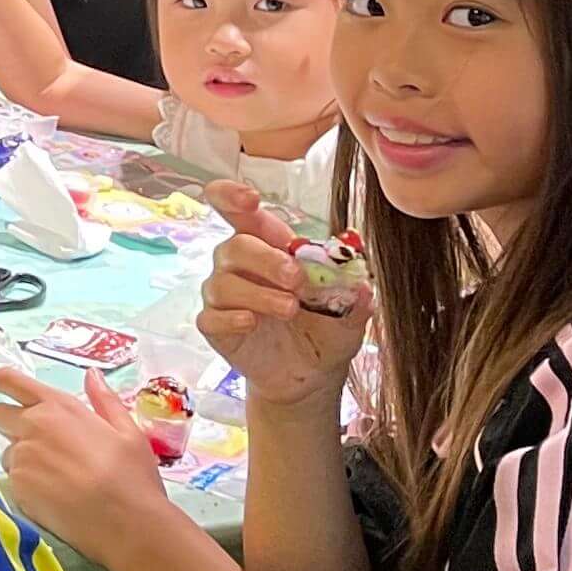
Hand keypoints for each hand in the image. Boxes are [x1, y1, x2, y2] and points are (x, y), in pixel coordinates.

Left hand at [0, 364, 182, 564]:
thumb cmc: (132, 475)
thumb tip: (91, 374)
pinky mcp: (16, 488)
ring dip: (22, 460)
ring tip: (56, 479)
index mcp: (58, 408)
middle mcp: (32, 427)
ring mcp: (21, 458)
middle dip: (8, 423)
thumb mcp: (127, 431)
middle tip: (34, 442)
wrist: (126, 522)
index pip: (13, 382)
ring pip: (7, 453)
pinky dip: (27, 487)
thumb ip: (104, 400)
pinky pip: (13, 482)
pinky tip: (54, 498)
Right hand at [198, 181, 371, 414]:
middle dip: (265, 258)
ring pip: (222, 282)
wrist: (312, 375)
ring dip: (258, 293)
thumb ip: (354, 293)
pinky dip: (231, 318)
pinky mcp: (216, 326)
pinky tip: (252, 323)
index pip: (238, 210)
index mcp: (268, 246)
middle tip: (296, 278)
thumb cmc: (326, 330)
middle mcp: (239, 265)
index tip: (250, 199)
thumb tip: (360, 281)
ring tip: (289, 309)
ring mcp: (224, 296)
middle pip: (235, 246)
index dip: (233, 196)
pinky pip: (211, 316)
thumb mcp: (351, 312)